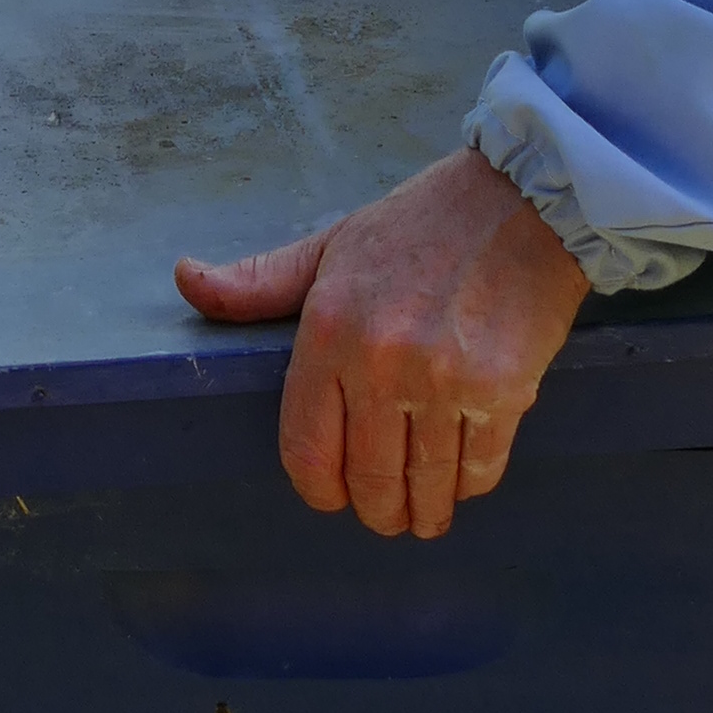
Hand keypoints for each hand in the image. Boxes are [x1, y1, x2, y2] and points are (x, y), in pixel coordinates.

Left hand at [175, 148, 590, 539]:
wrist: (525, 198)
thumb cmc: (423, 222)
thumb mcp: (332, 245)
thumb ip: (261, 282)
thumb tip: (186, 279)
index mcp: (329, 330)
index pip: (306, 448)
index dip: (318, 489)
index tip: (332, 497)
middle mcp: (381, 362)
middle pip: (368, 479)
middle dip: (375, 510)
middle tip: (384, 514)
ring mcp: (444, 381)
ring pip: (425, 483)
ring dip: (424, 510)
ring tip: (424, 515)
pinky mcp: (503, 390)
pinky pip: (478, 468)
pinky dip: (468, 485)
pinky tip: (462, 482)